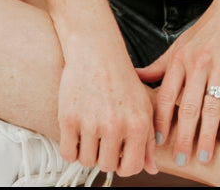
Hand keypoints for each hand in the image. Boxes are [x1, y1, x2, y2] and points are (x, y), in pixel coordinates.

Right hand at [58, 44, 156, 177]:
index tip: (119, 152)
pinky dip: (71, 147)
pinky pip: (67, 153)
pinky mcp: (69, 118)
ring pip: (86, 161)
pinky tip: (78, 131)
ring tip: (91, 130)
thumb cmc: (121, 78)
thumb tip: (151, 169)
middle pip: (106, 166)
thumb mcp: (144, 105)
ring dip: (87, 151)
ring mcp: (91, 122)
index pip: (131, 168)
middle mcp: (116, 125)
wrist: (96, 51)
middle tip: (103, 136)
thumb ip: (148, 140)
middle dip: (104, 155)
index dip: (123, 163)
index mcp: (138, 124)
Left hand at [138, 0, 219, 167]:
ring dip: (208, 134)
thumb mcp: (180, 44)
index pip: (167, 95)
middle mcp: (199, 62)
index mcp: (181, 58)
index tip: (157, 143)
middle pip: (188, 106)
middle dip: (183, 136)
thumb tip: (134, 77)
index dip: (161, 121)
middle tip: (181, 159)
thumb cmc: (208, 29)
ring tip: (205, 155)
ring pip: (212, 106)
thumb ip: (160, 66)